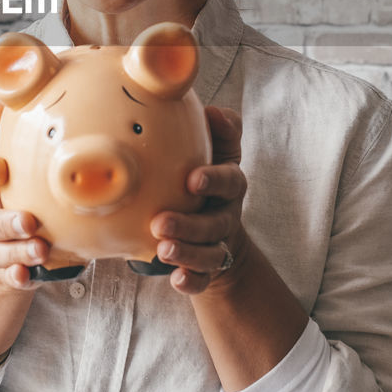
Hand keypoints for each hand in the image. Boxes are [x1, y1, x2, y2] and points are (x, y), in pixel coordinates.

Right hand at [0, 101, 50, 290]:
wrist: (22, 248)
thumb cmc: (28, 194)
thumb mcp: (25, 164)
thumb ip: (19, 130)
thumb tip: (17, 87)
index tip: (2, 167)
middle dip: (4, 220)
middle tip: (30, 221)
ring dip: (15, 250)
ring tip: (40, 249)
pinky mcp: (10, 272)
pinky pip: (9, 278)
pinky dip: (17, 277)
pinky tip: (29, 277)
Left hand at [150, 106, 246, 295]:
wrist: (216, 224)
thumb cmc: (207, 174)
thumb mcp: (219, 149)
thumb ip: (222, 129)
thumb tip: (214, 110)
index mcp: (229, 184)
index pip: (230, 180)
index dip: (214, 180)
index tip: (192, 179)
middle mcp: (226, 214)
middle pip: (215, 223)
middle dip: (189, 225)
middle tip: (160, 223)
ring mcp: (216, 243)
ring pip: (208, 253)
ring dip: (187, 253)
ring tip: (162, 250)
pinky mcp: (206, 268)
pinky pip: (202, 278)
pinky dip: (191, 280)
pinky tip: (176, 279)